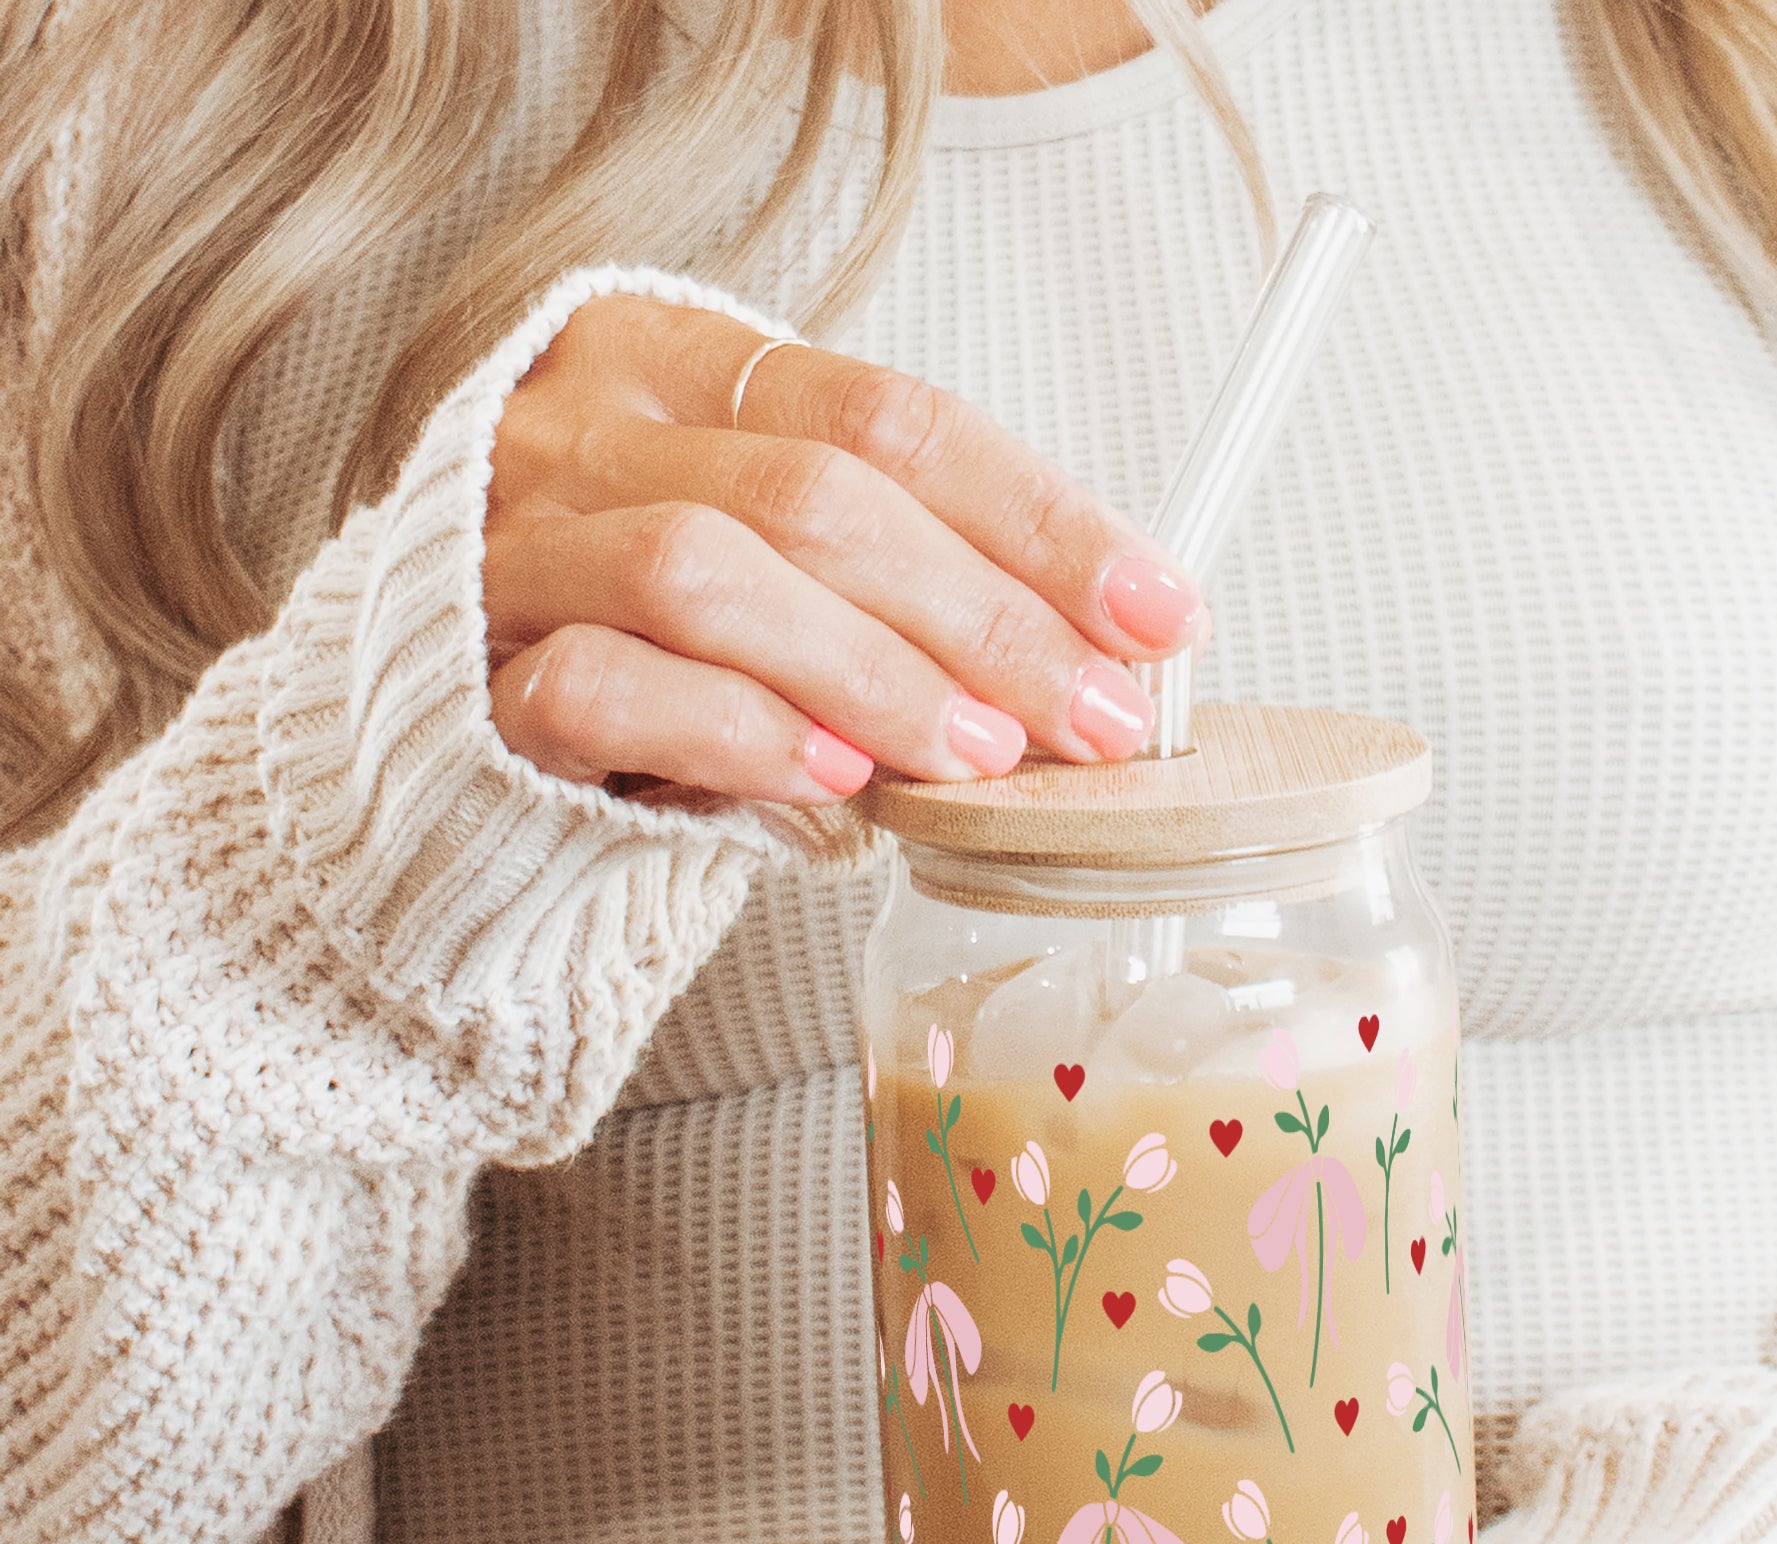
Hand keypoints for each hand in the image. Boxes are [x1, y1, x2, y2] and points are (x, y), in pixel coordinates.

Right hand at [483, 295, 1204, 816]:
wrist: (447, 713)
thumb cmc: (659, 635)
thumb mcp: (784, 559)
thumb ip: (910, 564)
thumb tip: (1109, 641)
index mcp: (678, 360)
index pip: (892, 415)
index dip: (1040, 516)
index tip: (1156, 609)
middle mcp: (588, 427)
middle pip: (818, 492)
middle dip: (984, 613)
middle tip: (1090, 716)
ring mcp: (517, 547)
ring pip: (708, 573)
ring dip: (875, 670)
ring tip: (977, 753)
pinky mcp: (475, 678)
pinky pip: (602, 685)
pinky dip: (738, 730)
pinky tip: (834, 776)